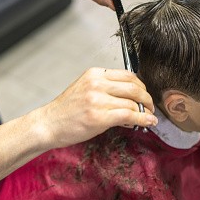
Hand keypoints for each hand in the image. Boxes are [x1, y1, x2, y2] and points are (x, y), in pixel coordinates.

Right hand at [39, 67, 156, 148]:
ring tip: (148, 118)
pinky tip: (148, 123)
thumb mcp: (84, 90)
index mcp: (94, 74)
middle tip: (151, 107)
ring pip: (133, 102)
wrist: (47, 125)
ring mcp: (97, 100)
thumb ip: (105, 89)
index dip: (141, 86)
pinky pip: (129, 116)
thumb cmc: (66, 111)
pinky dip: (143, 120)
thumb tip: (131, 98)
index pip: (127, 75)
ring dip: (146, 112)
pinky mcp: (99, 117)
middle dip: (147, 98)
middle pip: (134, 87)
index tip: (145, 95)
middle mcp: (96, 84)